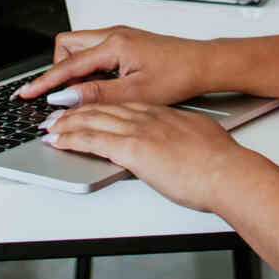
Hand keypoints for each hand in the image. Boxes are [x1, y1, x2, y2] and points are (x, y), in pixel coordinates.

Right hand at [17, 26, 210, 106]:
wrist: (202, 64)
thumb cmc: (177, 75)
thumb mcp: (135, 93)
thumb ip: (97, 94)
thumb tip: (65, 97)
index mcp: (113, 45)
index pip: (67, 65)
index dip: (45, 82)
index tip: (26, 94)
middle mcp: (112, 35)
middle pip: (66, 47)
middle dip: (60, 70)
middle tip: (67, 95)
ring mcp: (118, 37)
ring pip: (79, 49)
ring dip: (75, 71)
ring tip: (89, 93)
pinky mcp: (124, 43)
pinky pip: (93, 52)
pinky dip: (89, 70)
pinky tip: (102, 86)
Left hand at [41, 102, 259, 213]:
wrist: (228, 172)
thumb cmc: (221, 163)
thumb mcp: (201, 139)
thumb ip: (185, 138)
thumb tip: (184, 145)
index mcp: (163, 114)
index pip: (123, 106)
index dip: (100, 106)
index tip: (88, 109)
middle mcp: (148, 117)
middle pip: (103, 108)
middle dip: (77, 111)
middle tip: (58, 114)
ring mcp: (139, 130)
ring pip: (93, 120)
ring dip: (67, 123)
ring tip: (50, 127)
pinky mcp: (133, 149)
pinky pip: (93, 140)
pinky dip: (71, 139)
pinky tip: (58, 140)